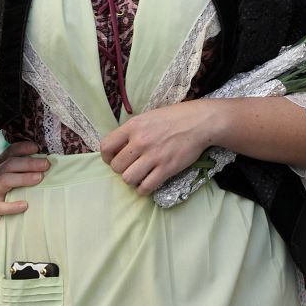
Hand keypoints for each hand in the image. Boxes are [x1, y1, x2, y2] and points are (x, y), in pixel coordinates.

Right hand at [0, 142, 49, 229]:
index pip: (9, 153)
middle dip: (29, 163)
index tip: (36, 148)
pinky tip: (24, 206)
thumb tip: (38, 168)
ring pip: (5, 180)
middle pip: (11, 164)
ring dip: (23, 178)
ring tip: (39, 178)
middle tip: (46, 164)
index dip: (23, 148)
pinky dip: (12, 206)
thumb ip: (12, 171)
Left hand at [101, 100, 216, 195]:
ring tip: (138, 175)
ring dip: (131, 180)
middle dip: (120, 169)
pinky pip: (146, 187)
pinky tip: (147, 183)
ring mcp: (153, 156)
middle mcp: (140, 142)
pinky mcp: (167, 168)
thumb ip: (132, 131)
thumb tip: (119, 147)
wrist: (199, 122)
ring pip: (128, 179)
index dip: (107, 156)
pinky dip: (143, 189)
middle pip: (116, 166)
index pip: (106, 146)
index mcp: (133, 126)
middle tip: (130, 167)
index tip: (113, 158)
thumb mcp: (147, 117)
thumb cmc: (173, 117)